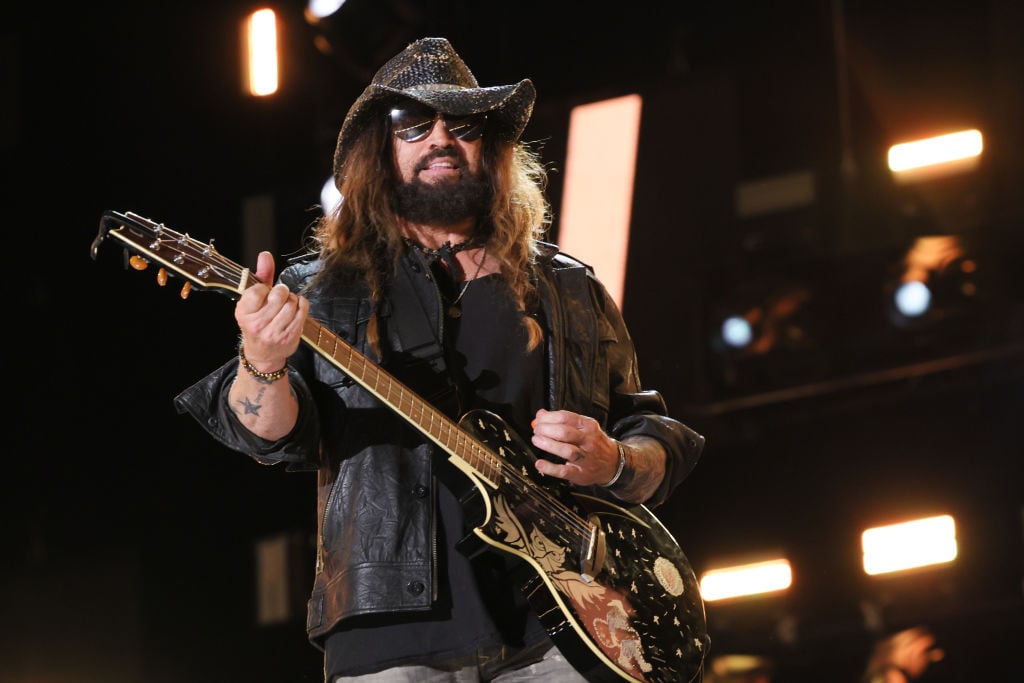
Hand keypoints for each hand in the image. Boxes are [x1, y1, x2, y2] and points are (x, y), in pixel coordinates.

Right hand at [235, 251, 307, 368]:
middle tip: (279, 297)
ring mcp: (274, 332)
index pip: (258, 290)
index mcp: (244, 313)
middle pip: (279, 294)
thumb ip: (260, 276)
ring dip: (292, 299)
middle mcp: (257, 324)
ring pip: (292, 303)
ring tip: (286, 304)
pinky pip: (302, 311)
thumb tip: (265, 255)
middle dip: (282, 292)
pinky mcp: (290, 337)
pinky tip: (295, 308)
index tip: (264, 293)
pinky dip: (301, 305)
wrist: (263, 353)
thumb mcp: (253, 300)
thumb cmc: (257, 322)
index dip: (265, 288)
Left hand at [530, 409, 619, 485]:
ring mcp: (586, 458)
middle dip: (547, 430)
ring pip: (567, 450)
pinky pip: (564, 471)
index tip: (539, 420)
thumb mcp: (584, 427)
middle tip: (536, 430)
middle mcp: (589, 441)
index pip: (566, 417)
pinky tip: (540, 463)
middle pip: (565, 432)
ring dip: (549, 444)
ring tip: (536, 440)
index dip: (548, 417)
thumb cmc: (594, 443)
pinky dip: (550, 468)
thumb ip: (563, 420)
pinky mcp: (580, 473)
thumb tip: (541, 414)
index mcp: (589, 426)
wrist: (613, 464)